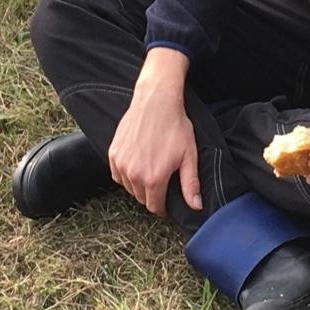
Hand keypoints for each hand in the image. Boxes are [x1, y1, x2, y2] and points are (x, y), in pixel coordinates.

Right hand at [108, 49, 200, 216]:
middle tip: (161, 181)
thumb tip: (196, 206)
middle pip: (141, 198)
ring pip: (128, 187)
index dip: (163, 207)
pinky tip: (136, 164)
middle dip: (151, 195)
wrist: (156, 102)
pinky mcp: (113, 153)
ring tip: (150, 170)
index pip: (154, 207)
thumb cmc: (175, 127)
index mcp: (153, 178)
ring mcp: (121, 164)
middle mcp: (134, 174)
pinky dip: (125, 175)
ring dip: (138, 185)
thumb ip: (190, 184)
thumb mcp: (189, 156)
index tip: (167, 201)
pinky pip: (117, 175)